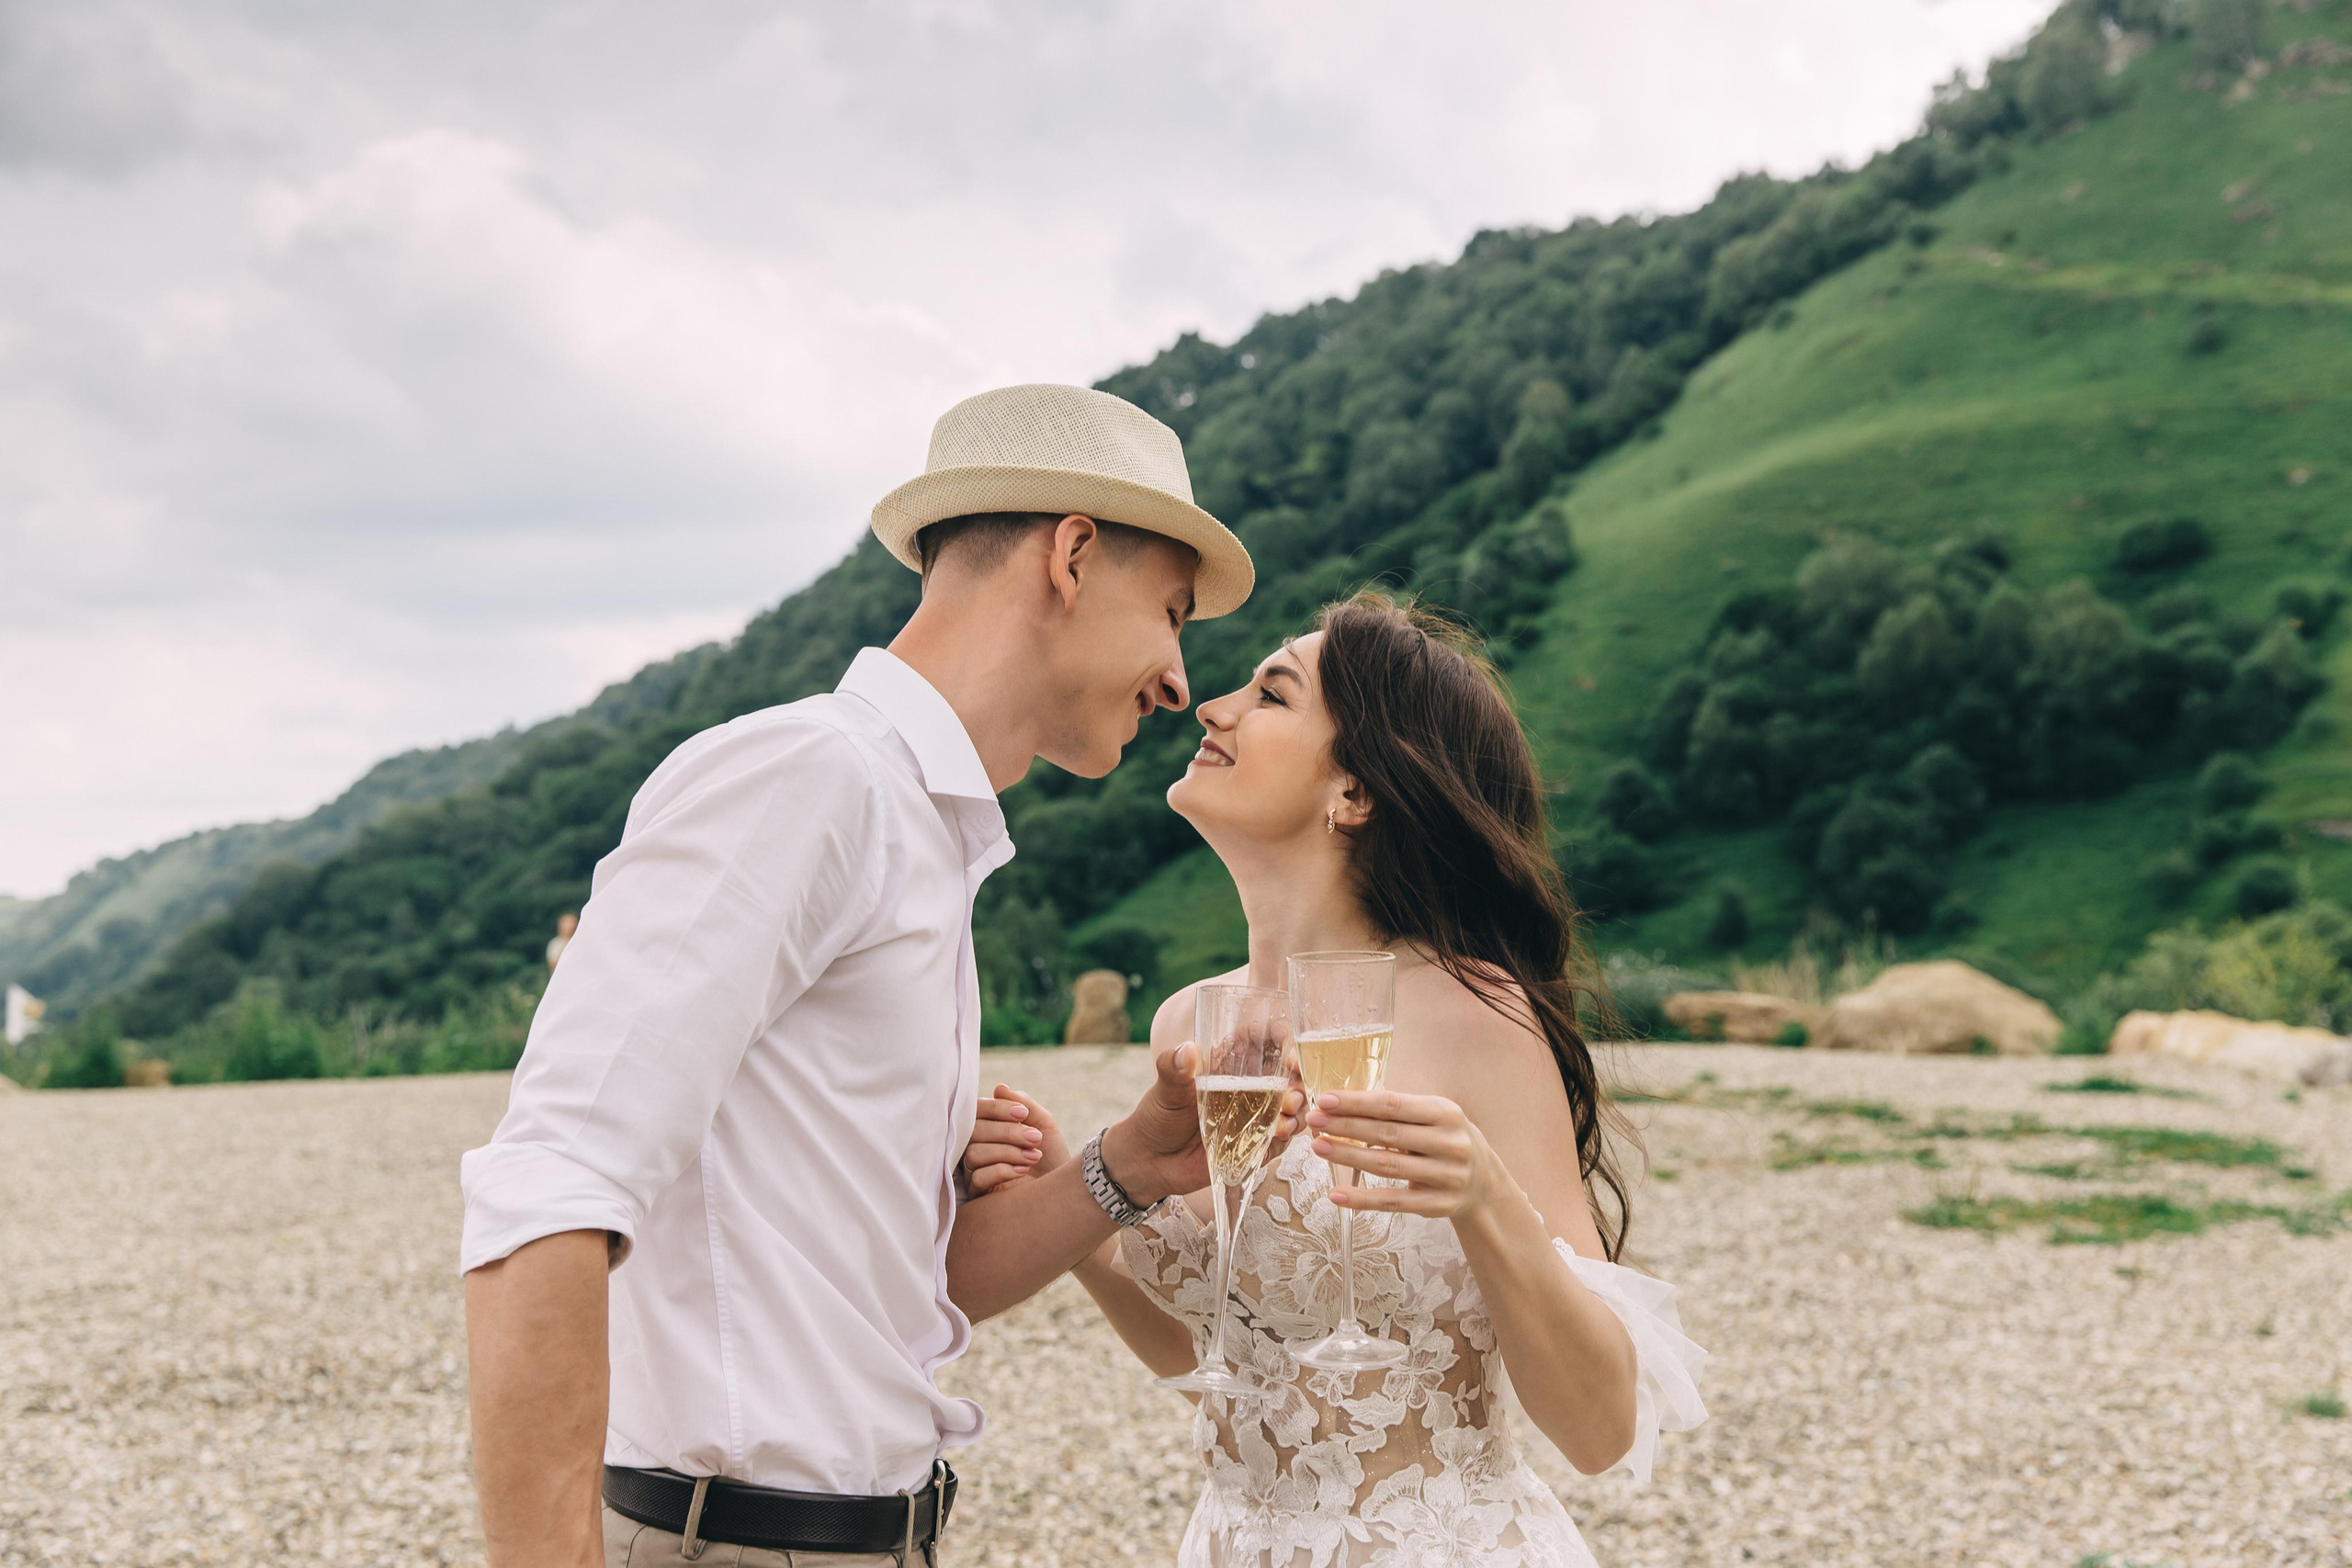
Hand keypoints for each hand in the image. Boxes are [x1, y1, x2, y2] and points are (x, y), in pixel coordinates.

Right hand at [960, 1085, 1068, 1196]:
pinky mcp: (978, 1192)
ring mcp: (974, 1170)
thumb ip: (1022, 1103)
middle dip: (1007, 1132)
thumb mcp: (1043, 1123)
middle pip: (973, 1131)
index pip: (976, 1110)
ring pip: (974, 1153)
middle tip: (1035, 1137)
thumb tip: (999, 1088)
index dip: (997, 1108)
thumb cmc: (1052, 1154)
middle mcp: (976, 1145)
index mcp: (988, 1125)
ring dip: (1008, 1152)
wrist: (1063, 1189)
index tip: (1023, 1113)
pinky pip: (977, 1177)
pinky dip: (1002, 1170)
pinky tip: (1022, 1171)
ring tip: (1034, 1156)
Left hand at [1102, 1038, 1304, 1205]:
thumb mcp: (1164, 1090)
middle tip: (1294, 1078)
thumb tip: (1186, 1049)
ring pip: (1291, 1106)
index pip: (1259, 1041)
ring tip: (1288, 1110)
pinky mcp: (1256, 1146)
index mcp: (1229, 1066)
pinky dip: (1287, 1135)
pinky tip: (1282, 1133)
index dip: (1276, 1034)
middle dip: (1297, 1074)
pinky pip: (1281, 1139)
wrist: (1151, 1162)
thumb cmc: (1157, 1117)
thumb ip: (1173, 1069)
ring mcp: (1255, 1118)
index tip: (1284, 1035)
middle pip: (1285, 1074)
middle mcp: (1248, 1089)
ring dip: (1297, 1105)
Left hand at [1308, 1089, 1503, 1218]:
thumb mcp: (1433, 1117)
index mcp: (1446, 1113)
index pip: (1393, 1105)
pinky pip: (1393, 1202)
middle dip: (1346, 1126)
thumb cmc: (1445, 1140)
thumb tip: (1342, 1102)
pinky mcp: (1438, 1206)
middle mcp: (1450, 1143)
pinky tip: (1336, 1193)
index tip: (1325, 1099)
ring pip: (1387, 1166)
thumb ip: (1397, 1111)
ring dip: (1348, 1157)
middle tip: (1314, 1121)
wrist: (1484, 1183)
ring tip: (1318, 1147)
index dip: (1357, 1102)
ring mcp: (1446, 1176)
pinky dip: (1362, 1199)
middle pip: (1387, 1134)